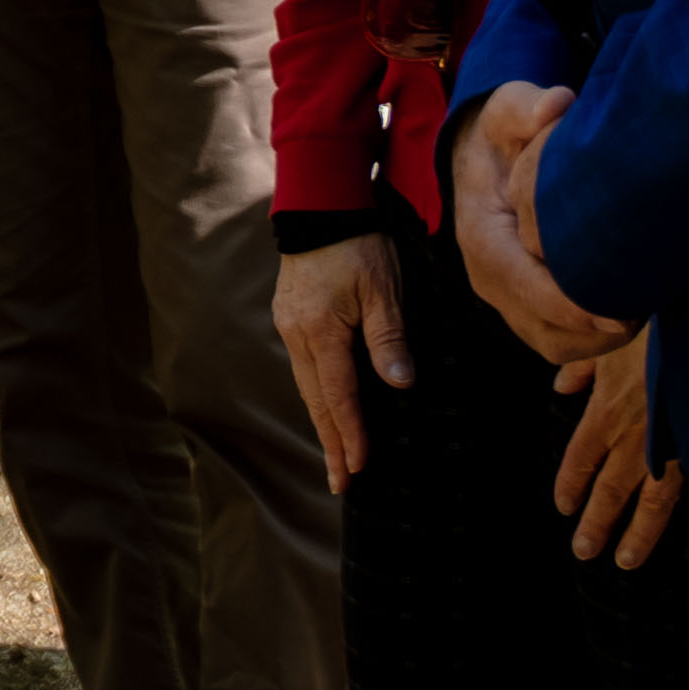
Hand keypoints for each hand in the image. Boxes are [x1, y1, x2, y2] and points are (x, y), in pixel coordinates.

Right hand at [277, 236, 408, 491]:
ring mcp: (289, 327)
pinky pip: (305, 367)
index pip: (338, 395)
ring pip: (307, 387)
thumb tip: (399, 382)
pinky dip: (318, 395)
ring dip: (323, 422)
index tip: (358, 467)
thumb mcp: (381, 288)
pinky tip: (327, 406)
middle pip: (316, 401)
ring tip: (335, 455)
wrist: (320, 205)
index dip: (350, 433)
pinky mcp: (290, 317)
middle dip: (331, 443)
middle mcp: (297, 336)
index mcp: (320, 332)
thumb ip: (388, 336)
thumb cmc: (357, 243)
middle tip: (340, 484)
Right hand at [448, 85, 618, 367]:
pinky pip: (561, 341)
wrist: (482, 159)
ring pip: (555, 344)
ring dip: (600, 341)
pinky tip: (630, 310)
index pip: (524, 286)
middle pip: (544, 330)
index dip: (572, 307)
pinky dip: (595, 339)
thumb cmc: (503, 135)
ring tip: (645, 312)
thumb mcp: (507, 110)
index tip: (621, 312)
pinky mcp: (525, 307)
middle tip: (649, 310)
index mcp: (483, 237)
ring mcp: (506, 299)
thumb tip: (556, 105)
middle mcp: (489, 278)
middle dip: (597, 332)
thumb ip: (527, 106)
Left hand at [555, 334, 682, 567]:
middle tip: (584, 551)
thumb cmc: (657, 327)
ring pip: (652, 500)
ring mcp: (673, 444)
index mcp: (609, 409)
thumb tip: (562, 386)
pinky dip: (670, 505)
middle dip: (597, 523)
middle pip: (610, 489)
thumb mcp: (609, 340)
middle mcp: (637, 435)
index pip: (581, 459)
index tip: (564, 507)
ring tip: (624, 560)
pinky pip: (684, 483)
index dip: (571, 484)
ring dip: (636, 533)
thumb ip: (584, 368)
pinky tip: (665, 520)